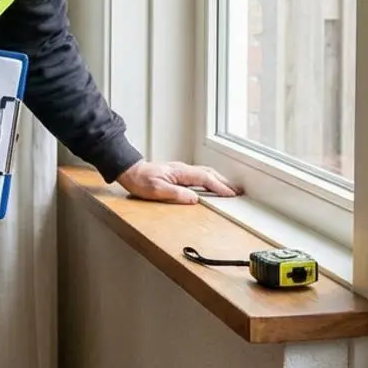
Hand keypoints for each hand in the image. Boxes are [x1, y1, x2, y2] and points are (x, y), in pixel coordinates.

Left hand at [116, 161, 240, 203]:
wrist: (130, 171)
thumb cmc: (140, 181)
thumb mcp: (156, 190)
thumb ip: (176, 194)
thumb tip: (194, 198)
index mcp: (180, 172)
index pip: (205, 179)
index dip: (219, 187)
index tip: (230, 194)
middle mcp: (182, 169)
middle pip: (209, 174)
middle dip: (224, 182)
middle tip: (238, 191)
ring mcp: (181, 170)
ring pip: (205, 173)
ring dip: (219, 180)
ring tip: (229, 189)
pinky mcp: (178, 173)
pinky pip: (199, 175)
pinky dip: (210, 179)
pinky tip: (212, 185)